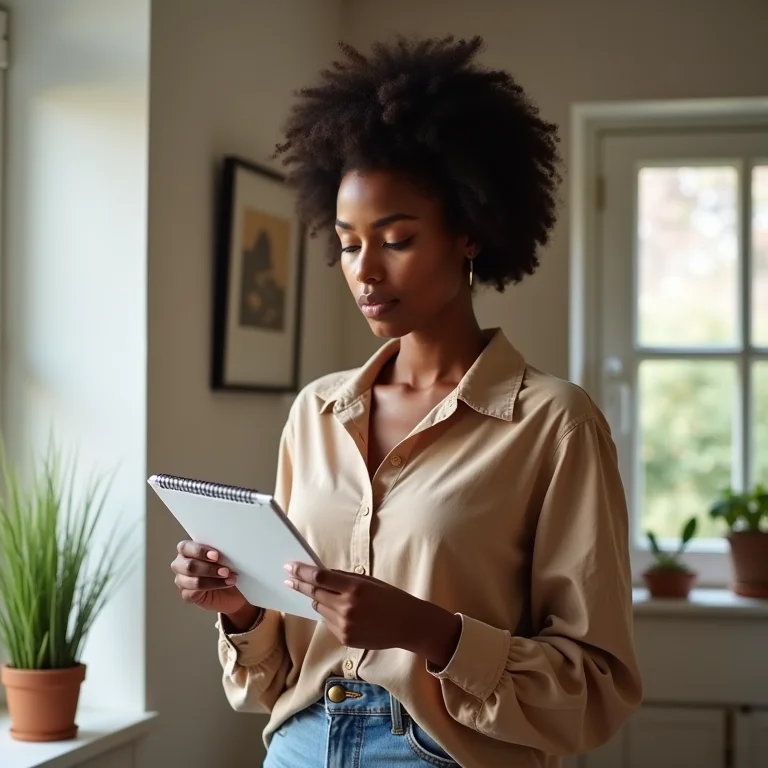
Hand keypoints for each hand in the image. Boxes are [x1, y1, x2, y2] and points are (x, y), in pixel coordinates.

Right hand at [171, 540, 248, 616]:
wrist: (233, 587)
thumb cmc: (226, 566)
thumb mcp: (224, 555)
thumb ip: (219, 550)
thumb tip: (226, 547)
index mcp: (186, 549)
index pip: (185, 547)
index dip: (200, 551)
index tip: (216, 555)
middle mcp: (181, 564)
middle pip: (189, 566)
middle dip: (209, 568)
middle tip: (225, 570)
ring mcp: (182, 581)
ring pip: (193, 581)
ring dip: (213, 578)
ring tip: (229, 577)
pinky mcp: (187, 595)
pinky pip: (196, 592)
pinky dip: (214, 586)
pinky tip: (226, 584)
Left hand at [284, 563, 461, 667]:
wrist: (408, 625)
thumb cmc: (391, 598)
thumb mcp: (369, 581)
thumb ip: (344, 578)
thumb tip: (321, 574)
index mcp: (354, 588)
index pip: (319, 578)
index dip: (302, 572)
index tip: (289, 567)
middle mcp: (347, 608)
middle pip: (314, 594)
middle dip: (300, 586)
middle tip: (289, 579)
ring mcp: (344, 626)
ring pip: (319, 609)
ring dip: (317, 600)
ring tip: (323, 595)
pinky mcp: (345, 639)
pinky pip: (328, 623)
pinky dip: (329, 614)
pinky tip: (341, 611)